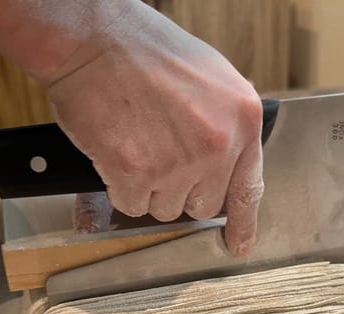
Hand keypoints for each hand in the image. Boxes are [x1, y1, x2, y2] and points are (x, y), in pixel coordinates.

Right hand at [46, 1, 262, 255]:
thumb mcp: (210, 79)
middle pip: (202, 205)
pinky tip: (117, 151)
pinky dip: (119, 187)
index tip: (238, 244)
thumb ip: (225, 126)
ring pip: (165, 208)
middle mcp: (217, 145)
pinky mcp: (137, 174)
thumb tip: (225, 166)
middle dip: (180, 190)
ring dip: (147, 188)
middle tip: (158, 155)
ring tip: (136, 144)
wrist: (95, 39)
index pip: (248, 188)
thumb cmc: (145, 51)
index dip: (242, 223)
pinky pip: (131, 205)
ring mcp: (178, 163)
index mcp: (242, 119)